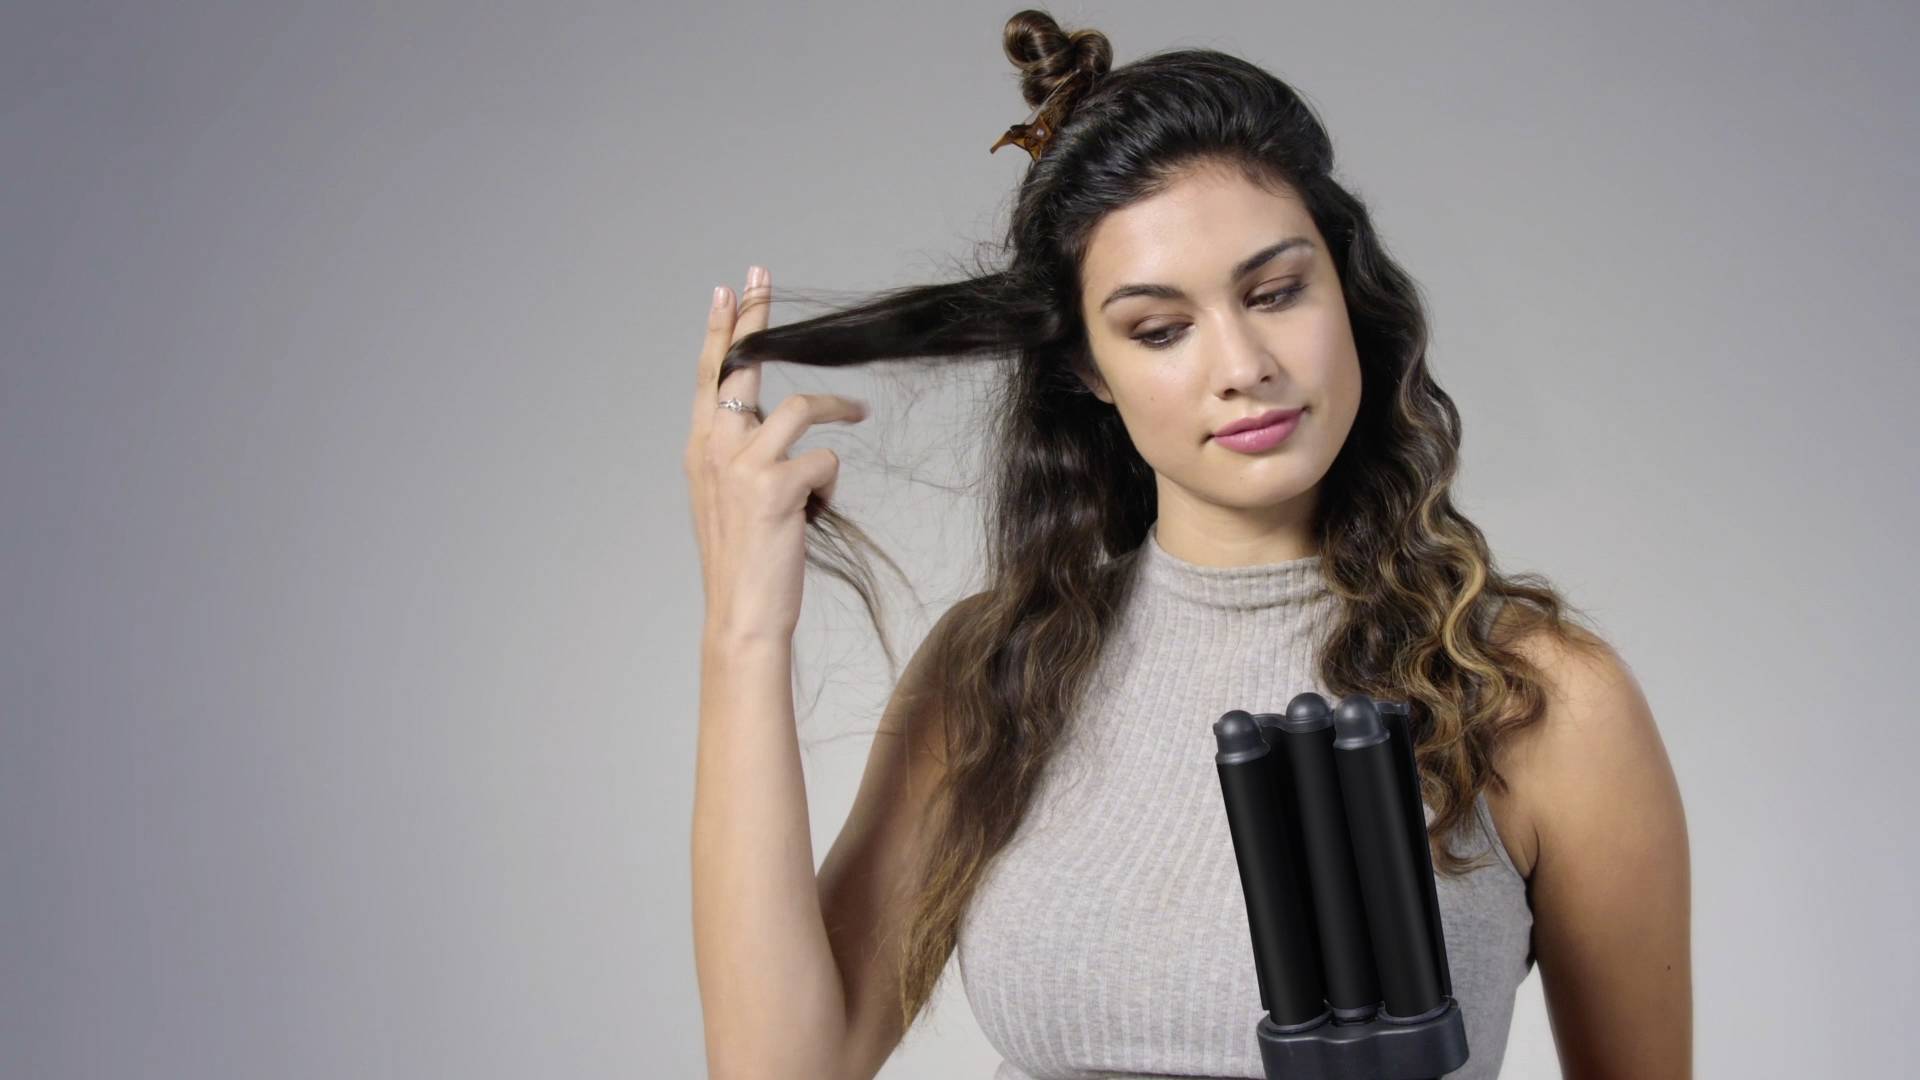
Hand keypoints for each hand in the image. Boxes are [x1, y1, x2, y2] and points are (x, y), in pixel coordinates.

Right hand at [683, 265, 868, 641]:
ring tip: (856, 413)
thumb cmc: (747, 561)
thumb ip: (745, 456)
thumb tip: (777, 422)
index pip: (709, 376)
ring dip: (836, 409)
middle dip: (754, 317)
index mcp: (700, 448)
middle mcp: (712, 447)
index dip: (721, 330)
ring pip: (800, 407)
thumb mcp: (732, 499)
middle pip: (741, 364)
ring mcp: (741, 465)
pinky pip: (824, 461)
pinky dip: (831, 486)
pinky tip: (819, 511)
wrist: (742, 615)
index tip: (729, 288)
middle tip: (762, 275)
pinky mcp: (774, 487)